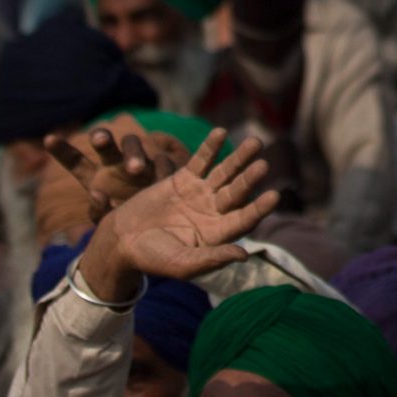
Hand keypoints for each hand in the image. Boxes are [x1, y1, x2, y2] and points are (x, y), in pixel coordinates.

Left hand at [43, 125, 193, 223]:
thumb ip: (98, 211)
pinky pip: (162, 160)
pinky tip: (162, 178)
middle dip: (101, 137)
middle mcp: (115, 165)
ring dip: (132, 153)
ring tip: (135, 170)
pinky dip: (160, 166)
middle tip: (99, 141)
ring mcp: (140, 163)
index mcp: (96, 178)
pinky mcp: (164, 167)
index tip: (48, 139)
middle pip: (105, 143)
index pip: (76, 161)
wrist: (159, 231)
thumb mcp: (107, 225)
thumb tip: (97, 193)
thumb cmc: (126, 227)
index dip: (62, 150)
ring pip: (133, 144)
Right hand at [90, 129, 281, 284]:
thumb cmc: (153, 258)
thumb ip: (210, 259)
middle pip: (237, 192)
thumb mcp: (181, 264)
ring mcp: (201, 193)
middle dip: (250, 178)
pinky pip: (201, 160)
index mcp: (218, 234)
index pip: (244, 219)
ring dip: (239, 158)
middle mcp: (214, 212)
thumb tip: (243, 255)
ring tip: (255, 142)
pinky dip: (210, 147)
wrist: (122, 241)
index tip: (274, 196)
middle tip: (263, 165)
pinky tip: (220, 132)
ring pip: (224, 172)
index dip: (258, 208)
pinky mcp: (184, 179)